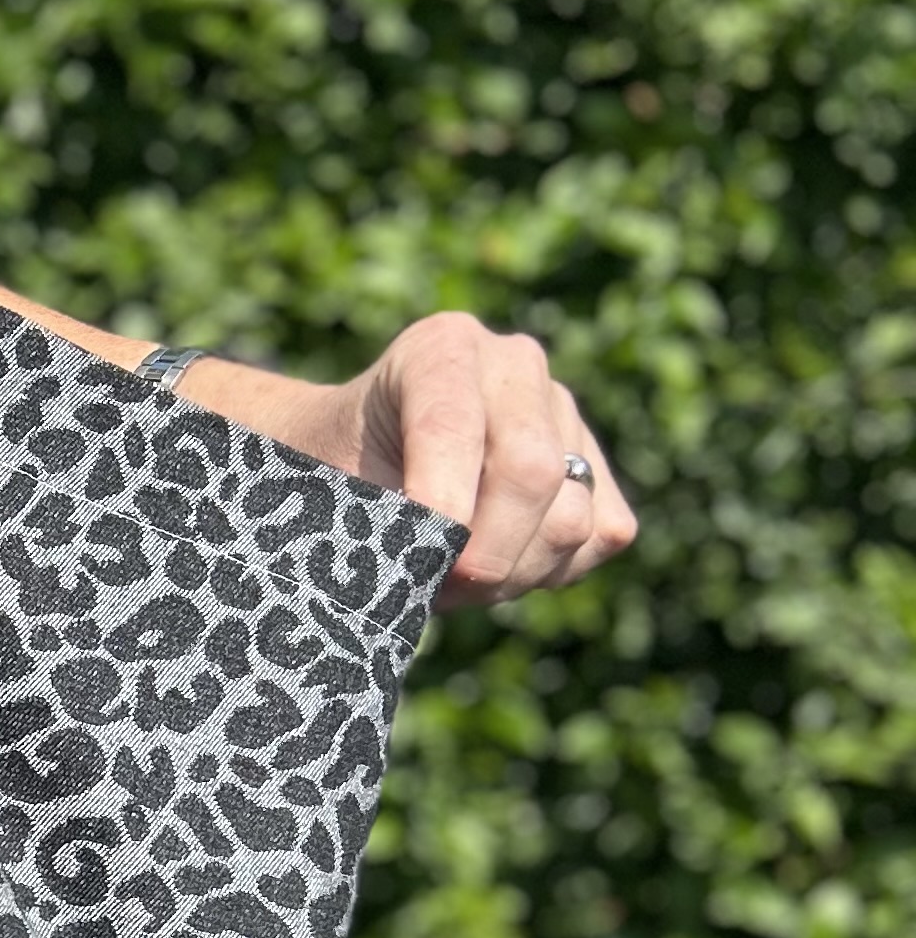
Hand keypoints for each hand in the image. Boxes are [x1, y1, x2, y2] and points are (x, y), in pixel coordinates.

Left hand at [191, 313, 636, 606]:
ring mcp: (564, 411)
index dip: (440, 506)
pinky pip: (602, 535)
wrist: (359, 464)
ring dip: (511, 574)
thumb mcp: (334, 485)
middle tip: (435, 589)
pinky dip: (550, 569)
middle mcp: (514, 365)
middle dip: (484, 556)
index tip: (415, 561)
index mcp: (441, 348)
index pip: (455, 428)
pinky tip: (499, 560)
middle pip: (532, 473)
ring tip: (454, 576)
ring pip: (570, 519)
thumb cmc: (335, 473)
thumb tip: (433, 570)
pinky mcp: (597, 465)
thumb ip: (382, 516)